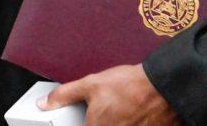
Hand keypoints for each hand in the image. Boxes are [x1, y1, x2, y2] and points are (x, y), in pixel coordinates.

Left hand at [38, 64, 177, 125]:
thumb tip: (44, 103)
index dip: (83, 122)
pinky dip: (128, 123)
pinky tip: (130, 115)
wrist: (162, 87)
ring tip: (120, 111)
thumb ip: (64, 95)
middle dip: (99, 120)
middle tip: (106, 111)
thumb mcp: (91, 84)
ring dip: (116, 121)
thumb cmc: (129, 85)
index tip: (90, 117)